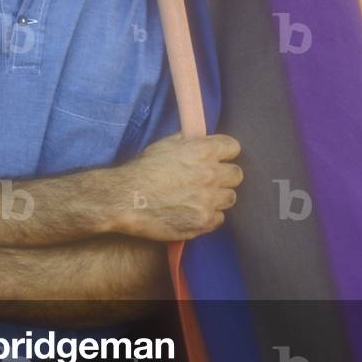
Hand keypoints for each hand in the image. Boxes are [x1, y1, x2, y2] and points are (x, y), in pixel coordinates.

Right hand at [109, 132, 242, 240]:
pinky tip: (193, 211)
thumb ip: (189, 141)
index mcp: (202, 151)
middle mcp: (210, 175)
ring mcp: (208, 201)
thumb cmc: (142, 169)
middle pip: (236, 175)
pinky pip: (219, 218)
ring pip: (230, 198)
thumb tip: (202, 139)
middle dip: (225, 175)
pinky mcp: (203, 223)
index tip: (218, 157)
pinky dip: (209, 215)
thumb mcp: (165, 145)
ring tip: (200, 197)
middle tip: (209, 179)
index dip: (225, 152)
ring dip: (218, 197)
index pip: (233, 147)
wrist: (126, 199)